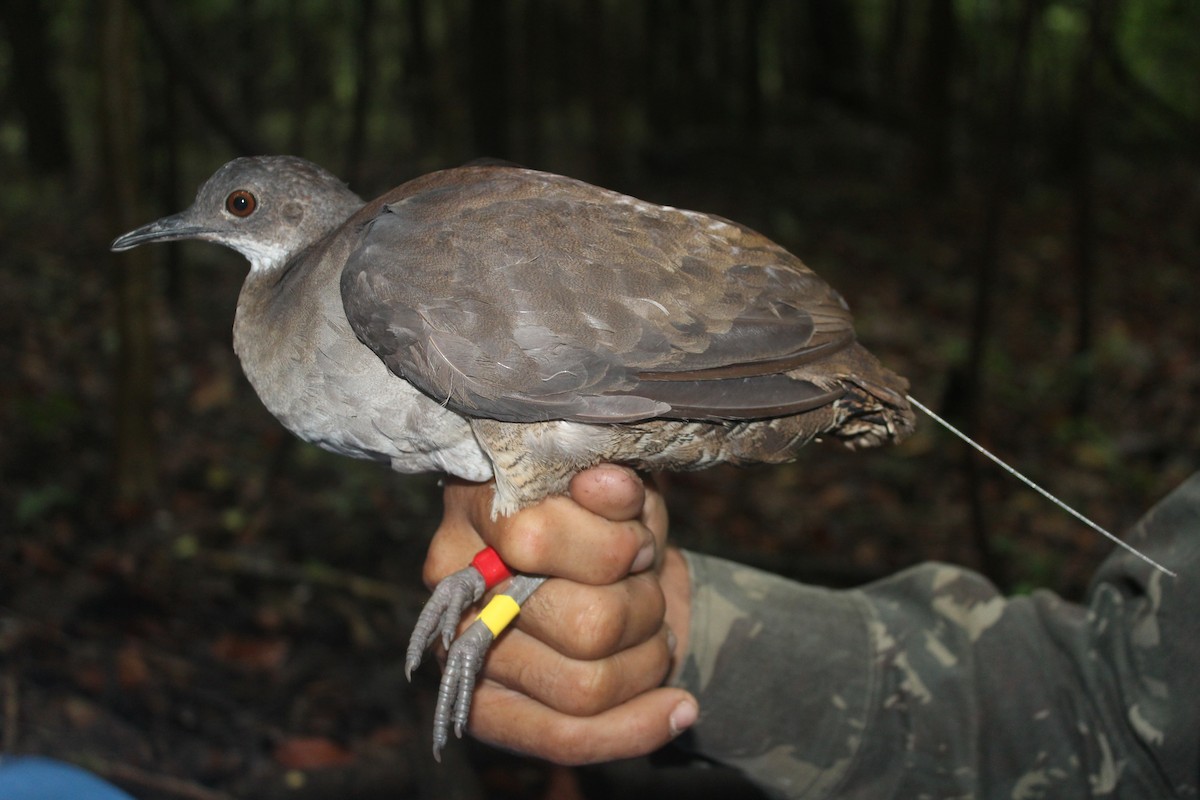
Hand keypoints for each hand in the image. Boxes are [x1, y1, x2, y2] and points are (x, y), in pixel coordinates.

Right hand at [424, 464, 696, 763]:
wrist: (595, 565)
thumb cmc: (603, 516)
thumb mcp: (619, 484)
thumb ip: (615, 486)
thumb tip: (608, 487)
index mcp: (476, 508)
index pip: (535, 540)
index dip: (615, 546)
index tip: (641, 541)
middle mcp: (455, 584)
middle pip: (582, 623)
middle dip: (643, 608)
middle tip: (647, 588)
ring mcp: (464, 653)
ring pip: (586, 686)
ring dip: (647, 660)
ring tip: (652, 630)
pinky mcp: (487, 710)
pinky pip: (565, 739)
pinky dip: (636, 729)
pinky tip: (679, 709)